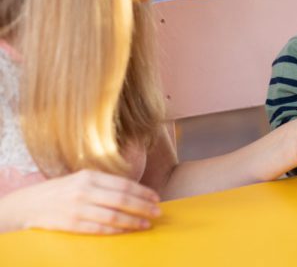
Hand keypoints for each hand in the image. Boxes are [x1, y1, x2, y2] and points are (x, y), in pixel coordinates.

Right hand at [0, 170, 160, 233]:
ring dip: (133, 221)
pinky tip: (128, 230)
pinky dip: (116, 230)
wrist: (29, 204)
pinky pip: (99, 228)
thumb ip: (104, 183)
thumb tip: (133, 191)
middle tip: (158, 212)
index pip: (123, 184)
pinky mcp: (71, 224)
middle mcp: (85, 190)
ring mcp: (78, 208)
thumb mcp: (81, 179)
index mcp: (90, 176)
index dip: (142, 192)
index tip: (156, 198)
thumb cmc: (61, 191)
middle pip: (122, 199)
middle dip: (143, 207)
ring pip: (113, 216)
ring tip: (147, 224)